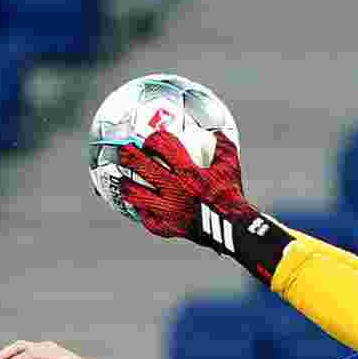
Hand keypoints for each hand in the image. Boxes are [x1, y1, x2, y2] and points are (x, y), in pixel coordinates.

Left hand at [117, 129, 255, 245]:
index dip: (153, 139)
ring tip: (125, 179)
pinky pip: (146, 218)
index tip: (152, 140)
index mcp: (188, 172)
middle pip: (141, 166)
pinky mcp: (167, 227)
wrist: (233, 227)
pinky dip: (141, 210)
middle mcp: (174, 189)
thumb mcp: (231, 166)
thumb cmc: (231, 195)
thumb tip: (215, 131)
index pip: (163, 145)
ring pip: (135, 194)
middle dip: (128, 155)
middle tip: (124, 151)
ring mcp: (168, 210)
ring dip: (127, 184)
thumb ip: (223, 145)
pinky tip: (139, 205)